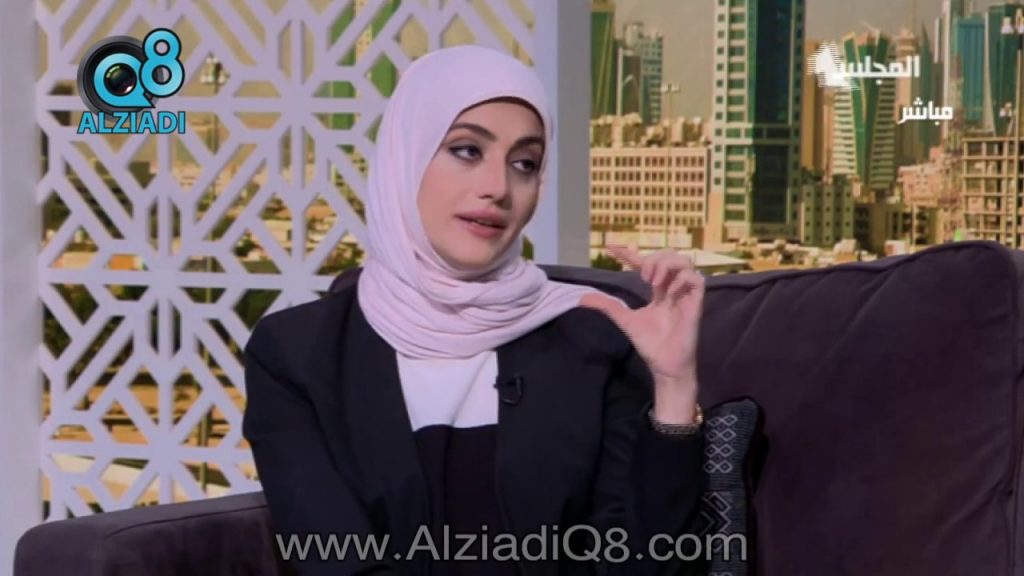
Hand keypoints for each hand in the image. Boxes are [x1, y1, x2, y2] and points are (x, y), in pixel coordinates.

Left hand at [578, 245, 704, 383]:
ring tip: (653, 281)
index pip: (645, 263)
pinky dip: (681, 279)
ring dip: (667, 265)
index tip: (609, 247)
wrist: (664, 364)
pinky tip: (669, 292)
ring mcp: (685, 294)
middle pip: (670, 255)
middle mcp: (672, 287)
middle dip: (654, 258)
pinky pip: (697, 279)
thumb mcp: (624, 319)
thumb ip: (607, 306)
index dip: (628, 253)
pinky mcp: (695, 303)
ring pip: (685, 261)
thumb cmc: (650, 343)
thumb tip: (581, 298)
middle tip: (643, 276)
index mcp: (658, 290)